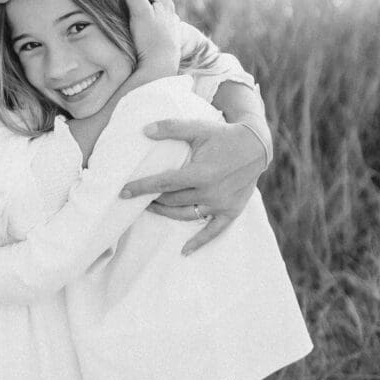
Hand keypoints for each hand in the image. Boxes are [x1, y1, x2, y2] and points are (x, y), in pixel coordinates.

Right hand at [113, 0, 179, 79]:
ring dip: (141, 7)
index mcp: (165, 3)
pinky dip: (142, 22)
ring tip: (125, 3)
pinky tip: (133, 27)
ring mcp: (165, 29)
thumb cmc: (151, 40)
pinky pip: (150, 27)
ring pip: (152, 12)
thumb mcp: (139, 10)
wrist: (159, 71)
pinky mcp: (160, 43)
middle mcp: (168, 14)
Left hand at [122, 120, 266, 254]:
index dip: (142, 187)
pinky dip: (199, 242)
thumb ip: (171, 128)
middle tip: (137, 196)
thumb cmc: (223, 135)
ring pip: (186, 215)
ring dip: (166, 214)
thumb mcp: (198, 128)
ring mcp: (221, 204)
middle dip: (152, 199)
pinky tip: (184, 251)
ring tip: (150, 208)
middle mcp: (210, 192)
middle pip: (172, 200)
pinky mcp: (231, 211)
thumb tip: (143, 130)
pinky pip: (214, 231)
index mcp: (201, 173)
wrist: (256, 146)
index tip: (123, 192)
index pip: (164, 183)